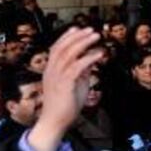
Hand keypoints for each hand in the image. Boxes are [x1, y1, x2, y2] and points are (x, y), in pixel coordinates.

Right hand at [28, 28, 102, 150]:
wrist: (55, 122)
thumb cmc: (65, 105)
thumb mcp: (76, 83)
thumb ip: (82, 70)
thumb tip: (92, 57)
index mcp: (51, 70)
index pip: (56, 48)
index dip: (66, 37)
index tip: (77, 28)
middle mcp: (51, 71)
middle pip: (62, 47)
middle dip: (77, 36)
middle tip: (90, 29)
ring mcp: (56, 77)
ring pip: (68, 54)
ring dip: (83, 43)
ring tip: (95, 36)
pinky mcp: (64, 84)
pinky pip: (76, 67)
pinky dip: (88, 58)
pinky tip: (99, 54)